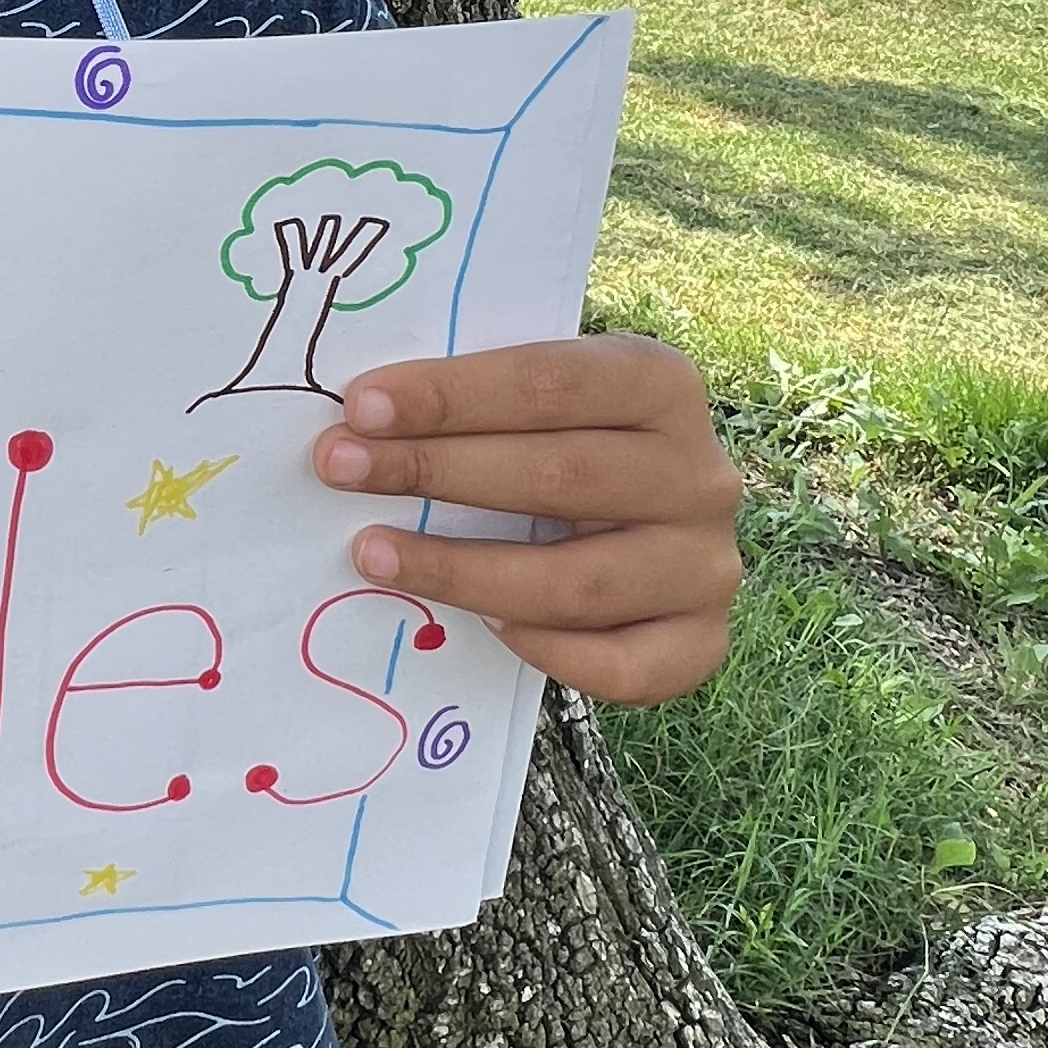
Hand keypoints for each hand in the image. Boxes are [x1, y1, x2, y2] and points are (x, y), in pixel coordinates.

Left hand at [310, 333, 738, 705]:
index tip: (361, 406)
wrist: (646, 524)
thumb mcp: (540, 404)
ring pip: (578, 582)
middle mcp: (701, 475)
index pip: (553, 383)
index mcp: (664, 386)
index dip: (452, 394)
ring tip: (372, 553)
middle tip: (339, 468)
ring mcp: (707, 565)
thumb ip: (482, 403)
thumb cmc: (565, 445)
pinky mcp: (702, 640)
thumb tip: (363, 417)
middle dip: (436, 471)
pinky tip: (482, 628)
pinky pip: (622, 665)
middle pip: (561, 476)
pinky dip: (546, 649)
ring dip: (462, 571)